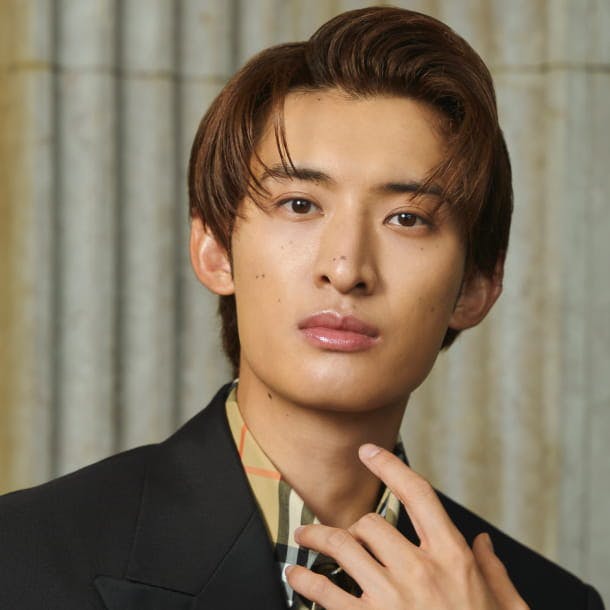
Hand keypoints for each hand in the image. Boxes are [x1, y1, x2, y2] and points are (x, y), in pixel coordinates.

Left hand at [286, 444, 528, 609]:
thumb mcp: (508, 609)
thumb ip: (495, 572)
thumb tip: (484, 542)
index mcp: (453, 559)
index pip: (417, 494)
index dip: (390, 466)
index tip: (369, 452)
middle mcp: (419, 572)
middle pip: (371, 523)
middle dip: (355, 526)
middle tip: (344, 532)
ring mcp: (391, 600)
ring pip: (342, 548)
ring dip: (318, 539)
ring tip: (306, 536)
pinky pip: (327, 595)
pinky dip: (306, 582)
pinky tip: (297, 576)